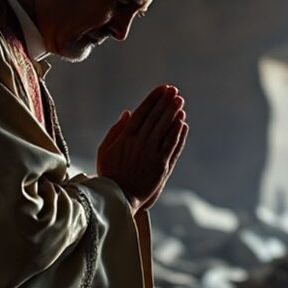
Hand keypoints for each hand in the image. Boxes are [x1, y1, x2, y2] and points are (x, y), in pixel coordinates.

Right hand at [97, 85, 188, 212]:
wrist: (118, 198)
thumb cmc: (109, 174)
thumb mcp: (105, 150)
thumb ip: (116, 130)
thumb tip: (128, 113)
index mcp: (126, 137)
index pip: (142, 112)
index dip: (153, 99)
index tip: (162, 89)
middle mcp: (140, 142)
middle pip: (156, 117)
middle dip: (166, 102)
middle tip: (174, 91)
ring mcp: (152, 153)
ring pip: (165, 129)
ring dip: (173, 113)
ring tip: (180, 101)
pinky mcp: (162, 165)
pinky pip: (172, 145)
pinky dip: (178, 133)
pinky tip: (183, 123)